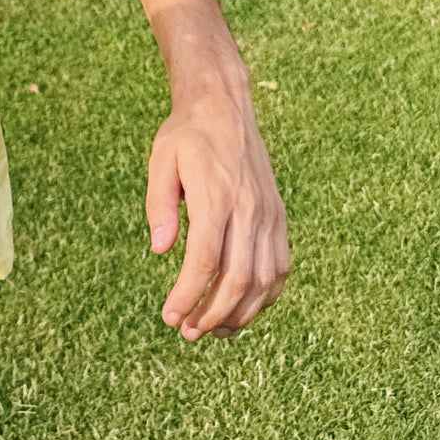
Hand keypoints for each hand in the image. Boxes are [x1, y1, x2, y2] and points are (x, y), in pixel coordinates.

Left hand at [148, 75, 290, 340]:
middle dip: (212, 314)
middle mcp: (248, 208)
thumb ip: (159, 206)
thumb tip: (161, 251)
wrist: (226, 107)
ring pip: (264, 280)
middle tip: (187, 332)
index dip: (189, 295)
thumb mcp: (161, 161)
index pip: (206, 259)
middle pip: (238, 278)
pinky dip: (264, 297)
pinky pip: (280, 268)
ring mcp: (269, 215)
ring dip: (239, 313)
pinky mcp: (278, 218)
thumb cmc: (187, 135)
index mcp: (217, 194)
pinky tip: (241, 309)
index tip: (169, 316)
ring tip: (211, 329)